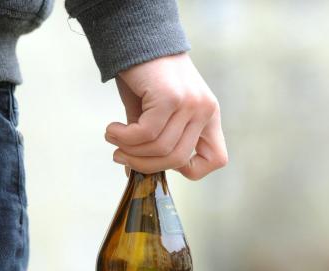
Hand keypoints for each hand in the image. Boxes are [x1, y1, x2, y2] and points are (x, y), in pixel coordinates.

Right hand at [105, 53, 227, 179]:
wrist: (138, 39)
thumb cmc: (144, 78)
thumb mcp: (152, 114)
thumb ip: (148, 142)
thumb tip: (131, 172)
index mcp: (207, 116)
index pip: (216, 159)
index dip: (189, 169)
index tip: (159, 159)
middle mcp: (205, 110)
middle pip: (177, 159)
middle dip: (144, 163)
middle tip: (120, 155)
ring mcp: (191, 103)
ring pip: (160, 149)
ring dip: (128, 149)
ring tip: (113, 138)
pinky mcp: (171, 97)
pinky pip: (145, 133)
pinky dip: (123, 137)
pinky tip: (112, 129)